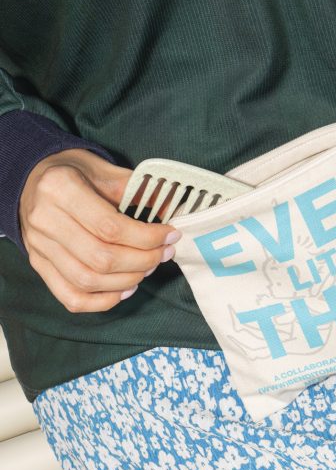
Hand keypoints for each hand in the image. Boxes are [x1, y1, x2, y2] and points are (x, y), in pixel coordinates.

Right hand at [19, 148, 180, 312]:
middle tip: (164, 253)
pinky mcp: (39, 265)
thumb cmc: (72, 173)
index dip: (148, 237)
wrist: (31, 179)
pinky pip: (71, 297)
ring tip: (148, 268)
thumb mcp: (103, 168)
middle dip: (143, 261)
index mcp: (60, 189)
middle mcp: (45, 220)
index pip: (111, 227)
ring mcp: (39, 247)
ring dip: (127, 281)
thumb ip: (135, 188)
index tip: (170, 235)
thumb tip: (170, 207)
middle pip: (102, 258)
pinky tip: (124, 289)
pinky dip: (102, 301)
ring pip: (88, 281)